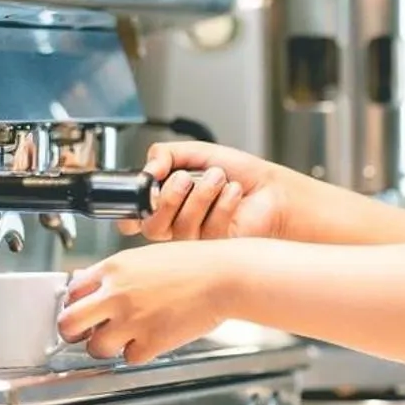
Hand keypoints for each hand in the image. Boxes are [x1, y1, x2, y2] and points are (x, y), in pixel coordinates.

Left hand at [57, 242, 233, 365]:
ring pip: (95, 347)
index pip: (71, 292)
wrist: (225, 276)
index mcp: (113, 268)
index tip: (81, 312)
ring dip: (108, 346)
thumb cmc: (193, 264)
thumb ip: (115, 273)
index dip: (74, 305)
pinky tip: (152, 338)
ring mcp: (132, 320)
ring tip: (126, 337)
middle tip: (85, 335)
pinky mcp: (150, 342)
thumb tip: (88, 284)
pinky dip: (139, 353)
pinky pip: (129, 358)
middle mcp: (116, 294)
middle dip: (73, 333)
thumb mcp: (145, 257)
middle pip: (68, 323)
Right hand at [126, 142, 288, 241]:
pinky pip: (208, 231)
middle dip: (169, 196)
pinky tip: (235, 194)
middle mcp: (178, 226)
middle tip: (186, 178)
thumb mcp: (196, 153)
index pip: (134, 219)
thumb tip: (148, 168)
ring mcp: (197, 242)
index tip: (142, 195)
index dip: (130, 212)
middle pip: (152, 226)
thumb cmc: (241, 174)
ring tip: (218, 178)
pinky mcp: (217, 251)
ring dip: (201, 194)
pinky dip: (223, 204)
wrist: (274, 189)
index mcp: (168, 205)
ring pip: (180, 227)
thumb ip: (165, 155)